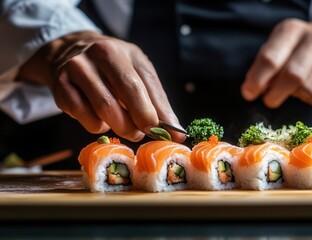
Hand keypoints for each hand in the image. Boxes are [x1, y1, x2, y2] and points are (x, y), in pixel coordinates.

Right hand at [18, 31, 185, 142]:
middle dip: (140, 122)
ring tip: (125, 126)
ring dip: (120, 127)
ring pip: (104, 110)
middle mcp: (100, 54)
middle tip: (144, 133)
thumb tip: (176, 132)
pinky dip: (98, 126)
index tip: (169, 134)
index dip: (158, 113)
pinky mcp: (60, 87)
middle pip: (126, 94)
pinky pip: (85, 117)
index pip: (144, 85)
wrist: (68, 52)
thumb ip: (156, 101)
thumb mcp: (137, 73)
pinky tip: (101, 119)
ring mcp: (77, 69)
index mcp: (125, 52)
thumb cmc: (111, 68)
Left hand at [241, 16, 311, 108]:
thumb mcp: (280, 43)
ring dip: (296, 96)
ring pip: (309, 90)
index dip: (257, 80)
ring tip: (294, 89)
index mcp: (292, 30)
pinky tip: (310, 92)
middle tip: (269, 100)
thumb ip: (265, 63)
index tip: (249, 93)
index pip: (270, 58)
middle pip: (292, 76)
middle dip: (275, 94)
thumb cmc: (299, 45)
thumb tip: (252, 89)